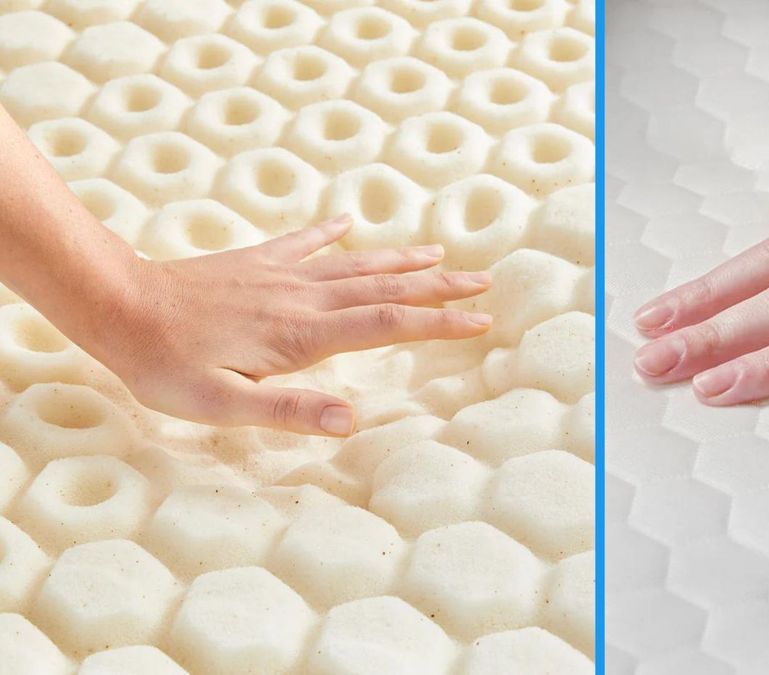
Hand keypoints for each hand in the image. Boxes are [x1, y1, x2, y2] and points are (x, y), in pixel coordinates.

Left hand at [87, 215, 491, 435]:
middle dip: (438, 286)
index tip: (480, 321)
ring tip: (439, 250)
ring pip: (355, 263)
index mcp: (303, 334)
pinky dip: (329, 231)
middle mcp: (302, 297)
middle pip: (385, 287)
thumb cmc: (166, 363)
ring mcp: (280, 275)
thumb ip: (290, 410)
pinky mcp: (255, 263)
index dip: (438, 323)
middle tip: (482, 281)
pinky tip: (347, 220)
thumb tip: (352, 419)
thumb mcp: (223, 405)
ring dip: (401, 258)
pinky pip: (302, 242)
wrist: (118, 305)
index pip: (387, 324)